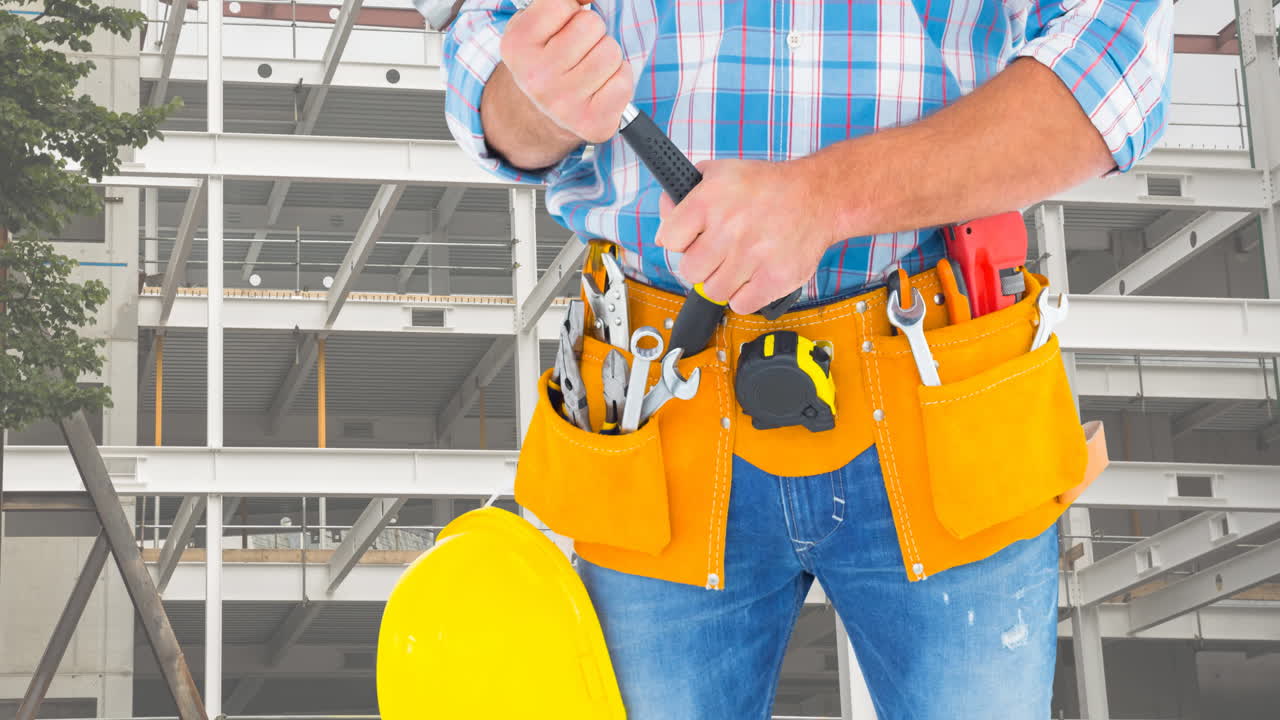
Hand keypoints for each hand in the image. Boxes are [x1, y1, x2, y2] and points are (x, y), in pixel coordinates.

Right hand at [500, 0, 633, 143]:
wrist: (542, 116)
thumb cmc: (547, 59)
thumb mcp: (540, 24)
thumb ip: (562, 1)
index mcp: (517, 45)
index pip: (562, 3)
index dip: (569, 11)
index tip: (560, 29)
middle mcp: (535, 77)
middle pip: (592, 24)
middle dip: (591, 34)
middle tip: (577, 52)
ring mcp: (563, 103)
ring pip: (611, 52)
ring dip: (606, 57)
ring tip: (588, 70)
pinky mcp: (591, 122)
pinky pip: (623, 81)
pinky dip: (618, 80)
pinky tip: (600, 88)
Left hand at [655, 158, 838, 314]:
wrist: (818, 196)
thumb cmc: (767, 187)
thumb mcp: (720, 173)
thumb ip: (684, 194)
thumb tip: (663, 223)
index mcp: (709, 200)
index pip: (669, 240)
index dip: (679, 241)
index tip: (692, 238)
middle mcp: (729, 228)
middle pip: (689, 271)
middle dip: (701, 264)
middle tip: (718, 253)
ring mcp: (753, 256)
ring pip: (712, 292)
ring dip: (722, 282)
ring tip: (738, 264)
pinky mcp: (775, 278)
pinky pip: (740, 305)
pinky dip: (744, 296)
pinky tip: (753, 276)